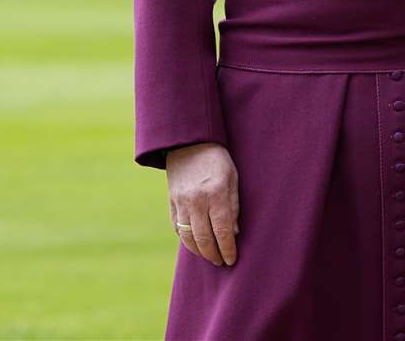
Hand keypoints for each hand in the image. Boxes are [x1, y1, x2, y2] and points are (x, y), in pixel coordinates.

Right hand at [166, 142, 239, 266]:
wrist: (189, 143)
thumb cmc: (217, 159)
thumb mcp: (233, 178)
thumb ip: (233, 206)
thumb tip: (234, 233)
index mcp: (216, 193)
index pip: (222, 231)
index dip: (227, 249)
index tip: (232, 260)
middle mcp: (196, 201)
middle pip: (204, 238)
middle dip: (214, 254)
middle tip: (221, 262)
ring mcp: (181, 202)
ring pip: (188, 237)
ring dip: (199, 251)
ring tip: (209, 256)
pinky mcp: (171, 201)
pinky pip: (177, 227)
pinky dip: (186, 239)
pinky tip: (195, 243)